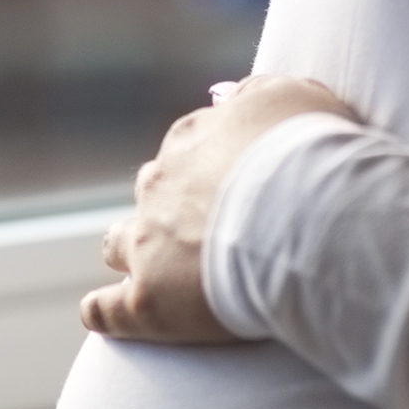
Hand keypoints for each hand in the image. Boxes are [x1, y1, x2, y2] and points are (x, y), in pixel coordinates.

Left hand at [82, 73, 355, 344]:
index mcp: (192, 140)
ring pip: (120, 244)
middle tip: (207, 232)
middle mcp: (160, 186)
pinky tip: (98, 314)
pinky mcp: (149, 300)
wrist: (308, 212)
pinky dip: (102, 311)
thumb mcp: (293, 98)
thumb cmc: (310, 153)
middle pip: (152, 195)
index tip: (230, 187)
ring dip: (130, 252)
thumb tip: (222, 95)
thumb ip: (254, 94)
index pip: (186, 151)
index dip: (207, 171)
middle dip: (169, 209)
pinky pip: (108, 309)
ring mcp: (149, 243)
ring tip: (150, 271)